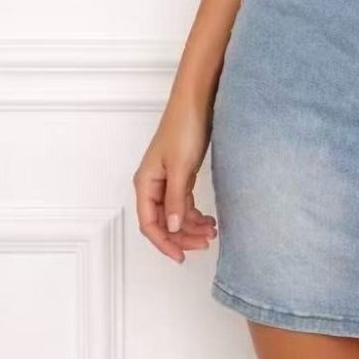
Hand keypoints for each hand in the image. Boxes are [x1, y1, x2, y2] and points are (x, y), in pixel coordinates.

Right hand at [133, 95, 217, 263]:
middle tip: (205, 244)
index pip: (149, 224)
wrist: (197, 102)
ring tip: (212, 232)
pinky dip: (195, 213)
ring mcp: (167, 180)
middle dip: (182, 236)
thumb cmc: (184, 128)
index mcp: (146, 183)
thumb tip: (171, 228)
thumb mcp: (181, 167)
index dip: (164, 243)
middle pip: (163, 222)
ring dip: (191, 225)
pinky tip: (209, 220)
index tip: (181, 256)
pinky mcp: (180, 174)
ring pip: (175, 213)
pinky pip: (183, 202)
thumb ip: (175, 199)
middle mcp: (153, 184)